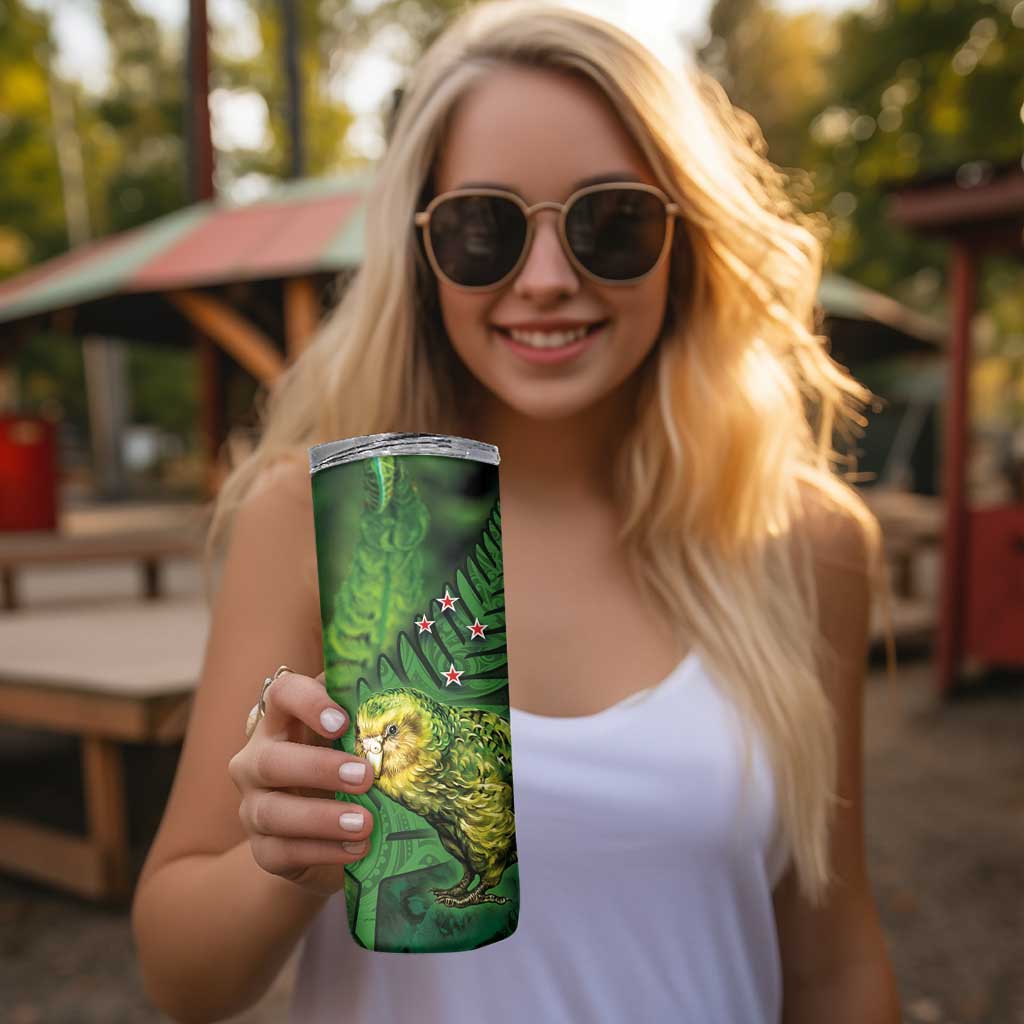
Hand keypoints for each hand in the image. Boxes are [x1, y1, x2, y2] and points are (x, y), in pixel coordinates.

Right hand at [228, 669, 374, 894]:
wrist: (323, 834)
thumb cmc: (343, 768)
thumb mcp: (352, 739)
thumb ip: (366, 715)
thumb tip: (407, 688)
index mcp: (281, 722)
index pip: (281, 694)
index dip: (307, 702)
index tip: (341, 721)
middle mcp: (257, 760)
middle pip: (271, 760)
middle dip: (318, 768)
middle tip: (365, 776)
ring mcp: (253, 807)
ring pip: (272, 812)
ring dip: (321, 818)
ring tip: (365, 823)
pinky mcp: (263, 850)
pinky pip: (282, 852)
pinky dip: (322, 851)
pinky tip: (356, 848)